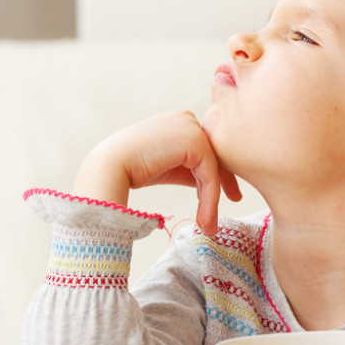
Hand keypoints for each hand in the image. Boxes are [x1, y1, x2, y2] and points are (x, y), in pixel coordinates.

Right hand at [73, 110, 240, 235]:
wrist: (109, 168)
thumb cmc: (133, 169)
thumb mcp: (169, 166)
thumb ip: (190, 169)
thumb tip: (213, 186)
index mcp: (180, 121)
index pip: (206, 149)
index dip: (218, 173)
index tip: (230, 194)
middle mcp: (187, 119)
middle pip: (215, 156)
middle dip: (225, 182)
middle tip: (235, 202)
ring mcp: (191, 127)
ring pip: (214, 168)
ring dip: (213, 199)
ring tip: (209, 226)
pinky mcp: (194, 142)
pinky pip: (210, 174)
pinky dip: (209, 199)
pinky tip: (204, 219)